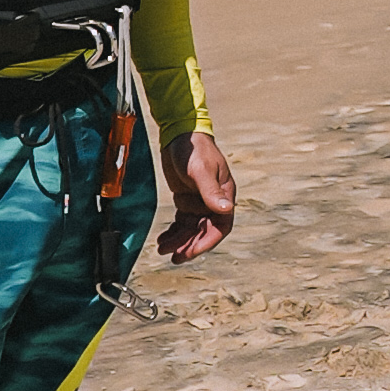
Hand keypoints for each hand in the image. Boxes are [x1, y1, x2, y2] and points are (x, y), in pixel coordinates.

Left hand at [158, 130, 235, 262]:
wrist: (180, 134)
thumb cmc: (194, 149)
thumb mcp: (201, 170)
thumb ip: (211, 191)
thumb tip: (226, 210)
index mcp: (225, 195)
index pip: (221, 227)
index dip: (207, 241)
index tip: (190, 251)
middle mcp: (214, 201)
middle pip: (204, 231)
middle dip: (189, 245)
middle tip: (174, 256)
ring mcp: (200, 201)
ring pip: (192, 229)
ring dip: (179, 240)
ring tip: (163, 249)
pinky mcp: (187, 199)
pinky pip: (182, 222)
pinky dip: (174, 231)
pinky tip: (163, 239)